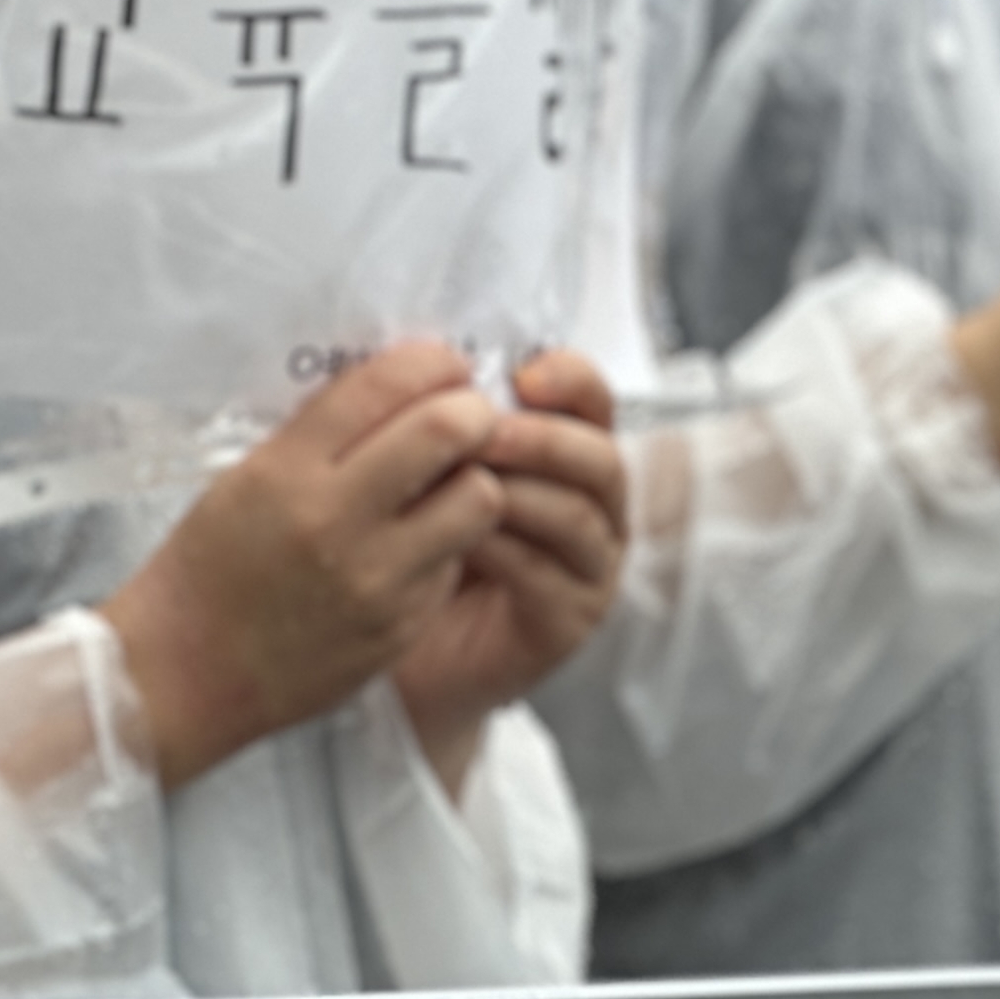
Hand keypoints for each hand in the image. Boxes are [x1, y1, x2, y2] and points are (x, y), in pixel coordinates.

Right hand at [98, 342, 507, 792]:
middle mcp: (334, 522)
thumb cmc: (208, 565)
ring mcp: (375, 583)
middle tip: (466, 416)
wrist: (186, 675)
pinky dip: (448, 544)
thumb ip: (321, 435)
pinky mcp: (400, 628)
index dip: (432, 362)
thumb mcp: (247, 477)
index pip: (384, 386)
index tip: (443, 365)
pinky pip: (455, 564)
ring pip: (479, 500)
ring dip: (473, 480)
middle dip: (472, 411)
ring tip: (447, 485)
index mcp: (285, 472)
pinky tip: (417, 547)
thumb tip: (402, 387)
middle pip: (450, 433)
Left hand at [389, 350, 630, 799]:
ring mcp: (590, 566)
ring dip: (519, 491)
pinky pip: (549, 574)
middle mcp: (594, 506)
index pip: (592, 399)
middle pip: (599, 457)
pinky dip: (505, 549)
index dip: (568, 378)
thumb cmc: (412, 537)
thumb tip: (421, 358)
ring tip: (461, 480)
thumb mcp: (428, 464)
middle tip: (483, 432)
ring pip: (577, 514)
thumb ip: (441, 416)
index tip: (521, 374)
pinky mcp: (570, 618)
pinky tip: (458, 539)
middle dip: (541, 438)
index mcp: (566, 452)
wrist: (400, 640)